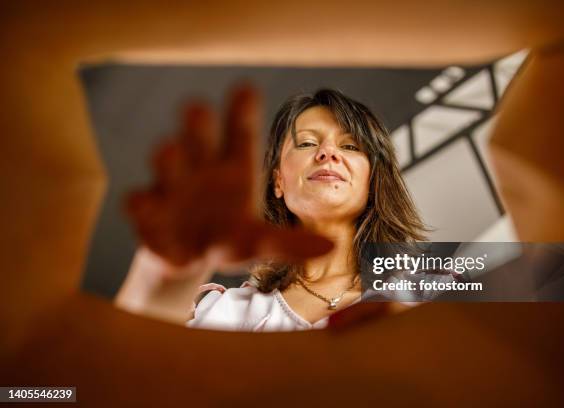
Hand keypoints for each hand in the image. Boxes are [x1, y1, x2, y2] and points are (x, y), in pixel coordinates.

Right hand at [124, 84, 332, 271]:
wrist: (189, 258)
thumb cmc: (229, 237)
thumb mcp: (259, 243)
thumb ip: (289, 244)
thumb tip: (330, 248)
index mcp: (234, 169)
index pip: (239, 134)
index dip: (241, 112)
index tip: (246, 88)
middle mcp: (202, 167)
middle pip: (199, 135)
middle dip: (197, 122)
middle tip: (197, 108)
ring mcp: (172, 185)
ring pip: (167, 158)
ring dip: (168, 155)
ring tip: (172, 152)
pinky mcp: (149, 210)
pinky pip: (140, 200)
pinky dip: (141, 202)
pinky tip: (145, 203)